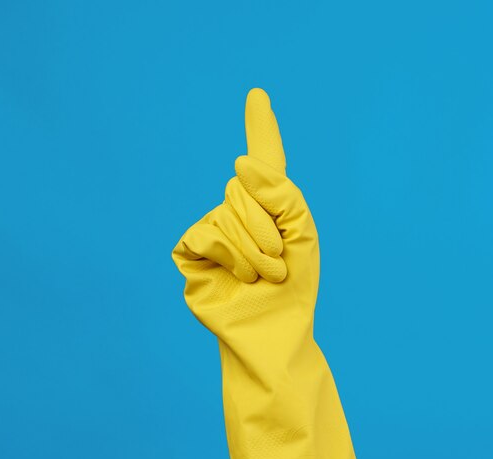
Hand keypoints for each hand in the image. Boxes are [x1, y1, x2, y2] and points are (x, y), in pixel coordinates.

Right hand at [172, 88, 319, 348]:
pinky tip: (238, 278)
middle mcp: (236, 212)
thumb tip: (240, 165)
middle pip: (242, 187)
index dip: (261, 129)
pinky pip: (206, 234)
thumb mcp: (301, 232)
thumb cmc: (293, 286)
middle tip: (278, 263)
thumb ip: (282, 192)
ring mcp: (211, 229)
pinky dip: (230, 256)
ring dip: (254, 250)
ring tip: (265, 276)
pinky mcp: (191, 251)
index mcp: (268, 207)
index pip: (264, 161)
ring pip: (226, 213)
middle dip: (266, 227)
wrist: (274, 329)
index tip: (258, 95)